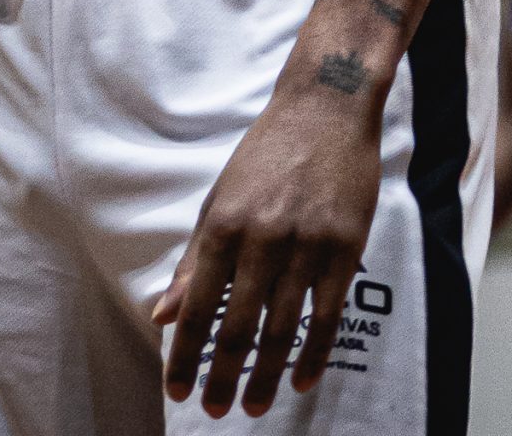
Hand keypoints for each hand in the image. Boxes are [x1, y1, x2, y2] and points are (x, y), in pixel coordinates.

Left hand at [153, 80, 385, 417]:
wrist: (328, 106)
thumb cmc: (267, 153)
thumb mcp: (220, 199)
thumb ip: (195, 261)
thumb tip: (164, 316)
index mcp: (224, 228)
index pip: (197, 311)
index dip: (184, 357)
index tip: (178, 391)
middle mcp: (263, 239)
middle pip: (239, 328)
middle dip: (224, 378)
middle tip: (217, 411)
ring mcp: (308, 243)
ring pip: (283, 328)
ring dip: (266, 374)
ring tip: (256, 406)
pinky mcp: (346, 244)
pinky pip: (329, 312)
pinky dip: (314, 351)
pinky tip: (302, 378)